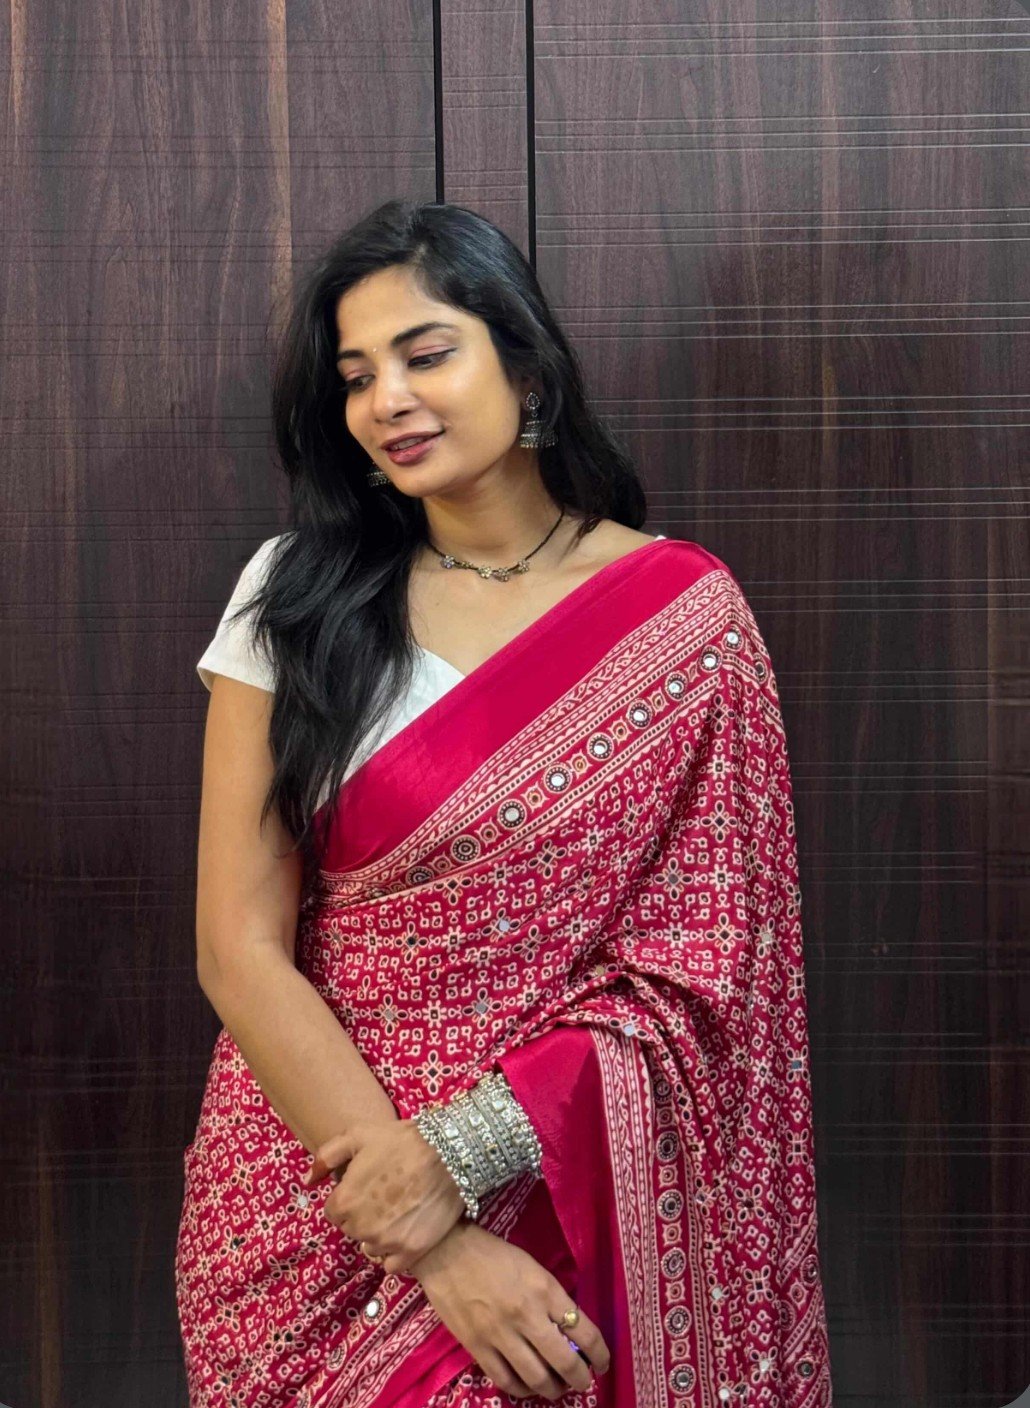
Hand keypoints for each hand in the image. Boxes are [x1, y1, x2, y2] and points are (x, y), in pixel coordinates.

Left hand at [302, 1118, 466, 1275]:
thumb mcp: (358, 1135)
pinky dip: (396, 1254)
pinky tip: (407, 1231)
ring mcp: (387, 1242)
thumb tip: (308, 1180)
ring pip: (371, 1247)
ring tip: (398, 1211)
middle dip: (362, 1215)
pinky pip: (392, 1265)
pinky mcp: (411, 1252)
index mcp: (345, 1201)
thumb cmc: (401, 1141)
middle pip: (352, 1229)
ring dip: (379, 1234)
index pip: (334, 1212)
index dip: (349, 1197)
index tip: (367, 1186)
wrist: (449, 1153)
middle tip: (385, 1195)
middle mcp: (361, 1227)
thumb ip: (326, 1157)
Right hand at [409, 1219, 611, 1401]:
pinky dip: (522, 1390)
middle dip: (580, 1378)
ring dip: (554, 1389)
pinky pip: (506, 1380)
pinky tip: (528, 1387)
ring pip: (537, 1378)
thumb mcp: (532, 1268)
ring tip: (557, 1388)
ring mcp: (501, 1334)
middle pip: (564, 1361)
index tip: (602, 1362)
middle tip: (584, 1382)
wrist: (446, 1251)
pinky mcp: (477, 1347)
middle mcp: (527, 1315)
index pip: (583, 1329)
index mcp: (544, 1289)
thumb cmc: (492, 1253)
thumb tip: (567, 1329)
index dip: (599, 1352)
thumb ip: (550, 1297)